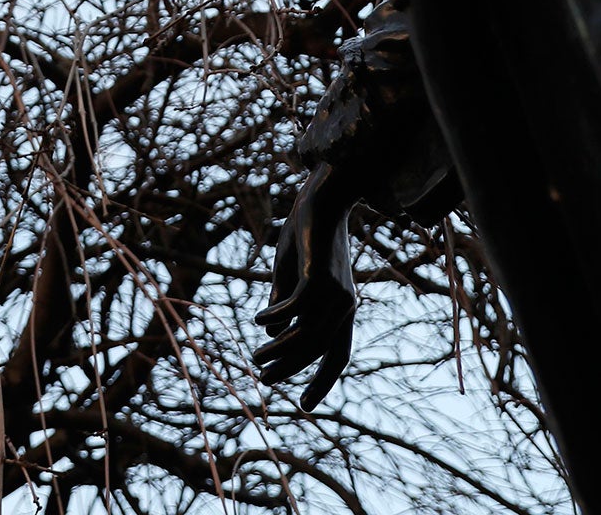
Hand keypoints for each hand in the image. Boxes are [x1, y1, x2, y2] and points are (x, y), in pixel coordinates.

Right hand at [253, 162, 358, 408]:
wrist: (322, 196)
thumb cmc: (307, 234)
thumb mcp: (292, 274)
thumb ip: (285, 302)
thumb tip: (273, 332)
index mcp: (343, 307)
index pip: (337, 354)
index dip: (323, 381)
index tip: (305, 405)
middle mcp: (345, 304)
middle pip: (319, 350)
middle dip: (292, 370)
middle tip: (264, 381)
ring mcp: (335, 290)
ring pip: (308, 334)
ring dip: (280, 349)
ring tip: (255, 356)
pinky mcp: (319, 275)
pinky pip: (296, 308)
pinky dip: (275, 317)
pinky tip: (257, 319)